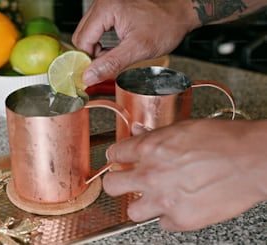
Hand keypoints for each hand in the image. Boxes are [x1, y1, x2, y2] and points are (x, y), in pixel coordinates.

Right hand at [72, 0, 199, 85]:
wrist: (180, 13)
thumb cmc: (166, 24)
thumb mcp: (138, 49)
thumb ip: (111, 63)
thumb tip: (89, 76)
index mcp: (106, 8)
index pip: (82, 41)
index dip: (88, 60)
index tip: (96, 73)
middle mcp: (103, 3)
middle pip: (82, 36)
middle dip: (92, 55)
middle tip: (107, 65)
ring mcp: (106, 5)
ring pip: (88, 34)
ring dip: (97, 50)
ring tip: (115, 55)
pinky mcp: (111, 10)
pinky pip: (97, 30)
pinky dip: (102, 43)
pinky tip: (115, 49)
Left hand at [104, 119, 266, 230]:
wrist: (252, 160)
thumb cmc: (222, 140)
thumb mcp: (182, 128)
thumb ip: (154, 134)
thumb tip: (137, 130)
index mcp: (149, 149)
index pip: (115, 155)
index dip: (115, 157)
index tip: (118, 160)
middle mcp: (151, 175)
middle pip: (112, 185)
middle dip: (116, 182)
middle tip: (125, 181)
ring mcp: (164, 200)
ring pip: (132, 211)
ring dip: (141, 204)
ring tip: (154, 197)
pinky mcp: (181, 219)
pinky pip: (163, 223)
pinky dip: (168, 215)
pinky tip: (179, 204)